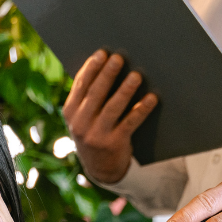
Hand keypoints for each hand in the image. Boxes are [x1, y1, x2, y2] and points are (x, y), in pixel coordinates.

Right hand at [62, 50, 157, 184]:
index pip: (80, 86)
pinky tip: (152, 98)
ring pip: (112, 108)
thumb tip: (106, 63)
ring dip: (125, 90)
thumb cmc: (94, 131)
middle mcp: (80, 124)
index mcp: (70, 112)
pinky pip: (130, 123)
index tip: (102, 53)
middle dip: (107, 75)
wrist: (100, 168)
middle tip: (119, 58)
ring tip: (136, 75)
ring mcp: (96, 135)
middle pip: (95, 94)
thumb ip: (88, 96)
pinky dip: (141, 109)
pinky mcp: (114, 144)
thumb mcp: (83, 116)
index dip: (91, 69)